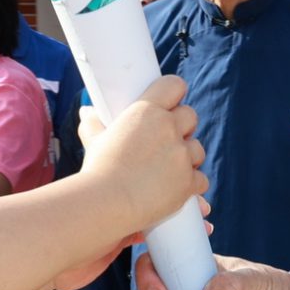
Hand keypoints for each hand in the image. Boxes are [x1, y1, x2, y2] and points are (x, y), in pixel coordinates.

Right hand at [78, 78, 204, 241]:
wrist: (106, 203)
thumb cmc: (97, 170)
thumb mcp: (93, 141)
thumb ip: (93, 123)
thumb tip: (88, 110)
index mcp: (147, 110)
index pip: (174, 85)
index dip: (174, 93)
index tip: (170, 102)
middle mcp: (168, 128)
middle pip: (191, 116)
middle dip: (182, 127)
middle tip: (167, 139)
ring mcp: (181, 155)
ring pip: (198, 149)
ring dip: (187, 157)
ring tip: (167, 168)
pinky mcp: (189, 181)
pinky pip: (201, 178)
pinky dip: (191, 185)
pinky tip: (176, 188)